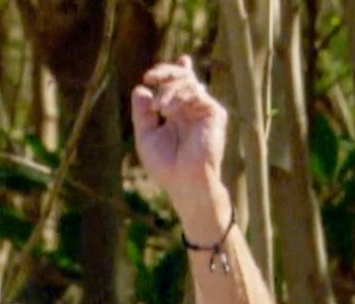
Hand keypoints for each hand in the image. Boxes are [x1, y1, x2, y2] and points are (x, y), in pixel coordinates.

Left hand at [131, 57, 231, 238]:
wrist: (185, 182)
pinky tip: (168, 111)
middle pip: (183, 77)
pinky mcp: (214, 113)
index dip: (170, 71)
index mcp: (178, 114)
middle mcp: (192, 110)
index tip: (150, 76)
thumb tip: (140, 89)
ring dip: (169, 89)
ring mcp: (204, 110)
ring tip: (158, 108)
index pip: (177, 86)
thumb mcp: (146, 136)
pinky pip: (197, 92)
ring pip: (188, 82)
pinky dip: (180, 96)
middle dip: (165, 72)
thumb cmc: (166, 166)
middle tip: (150, 77)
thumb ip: (142, 113)